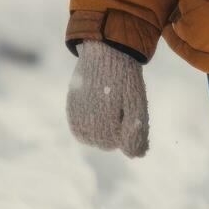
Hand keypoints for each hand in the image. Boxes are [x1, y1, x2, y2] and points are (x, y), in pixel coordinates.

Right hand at [66, 40, 149, 157]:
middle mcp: (83, 127)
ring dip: (105, 122)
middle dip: (117, 126)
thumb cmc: (125, 79)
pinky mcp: (71, 108)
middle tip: (119, 100)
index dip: (129, 127)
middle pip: (105, 142)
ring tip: (109, 100)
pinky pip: (84, 124)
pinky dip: (95, 116)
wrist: (104, 51)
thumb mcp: (137, 105)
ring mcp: (74, 117)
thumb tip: (136, 156)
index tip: (128, 105)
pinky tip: (101, 100)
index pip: (119, 144)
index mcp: (100, 127)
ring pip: (94, 135)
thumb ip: (137, 133)